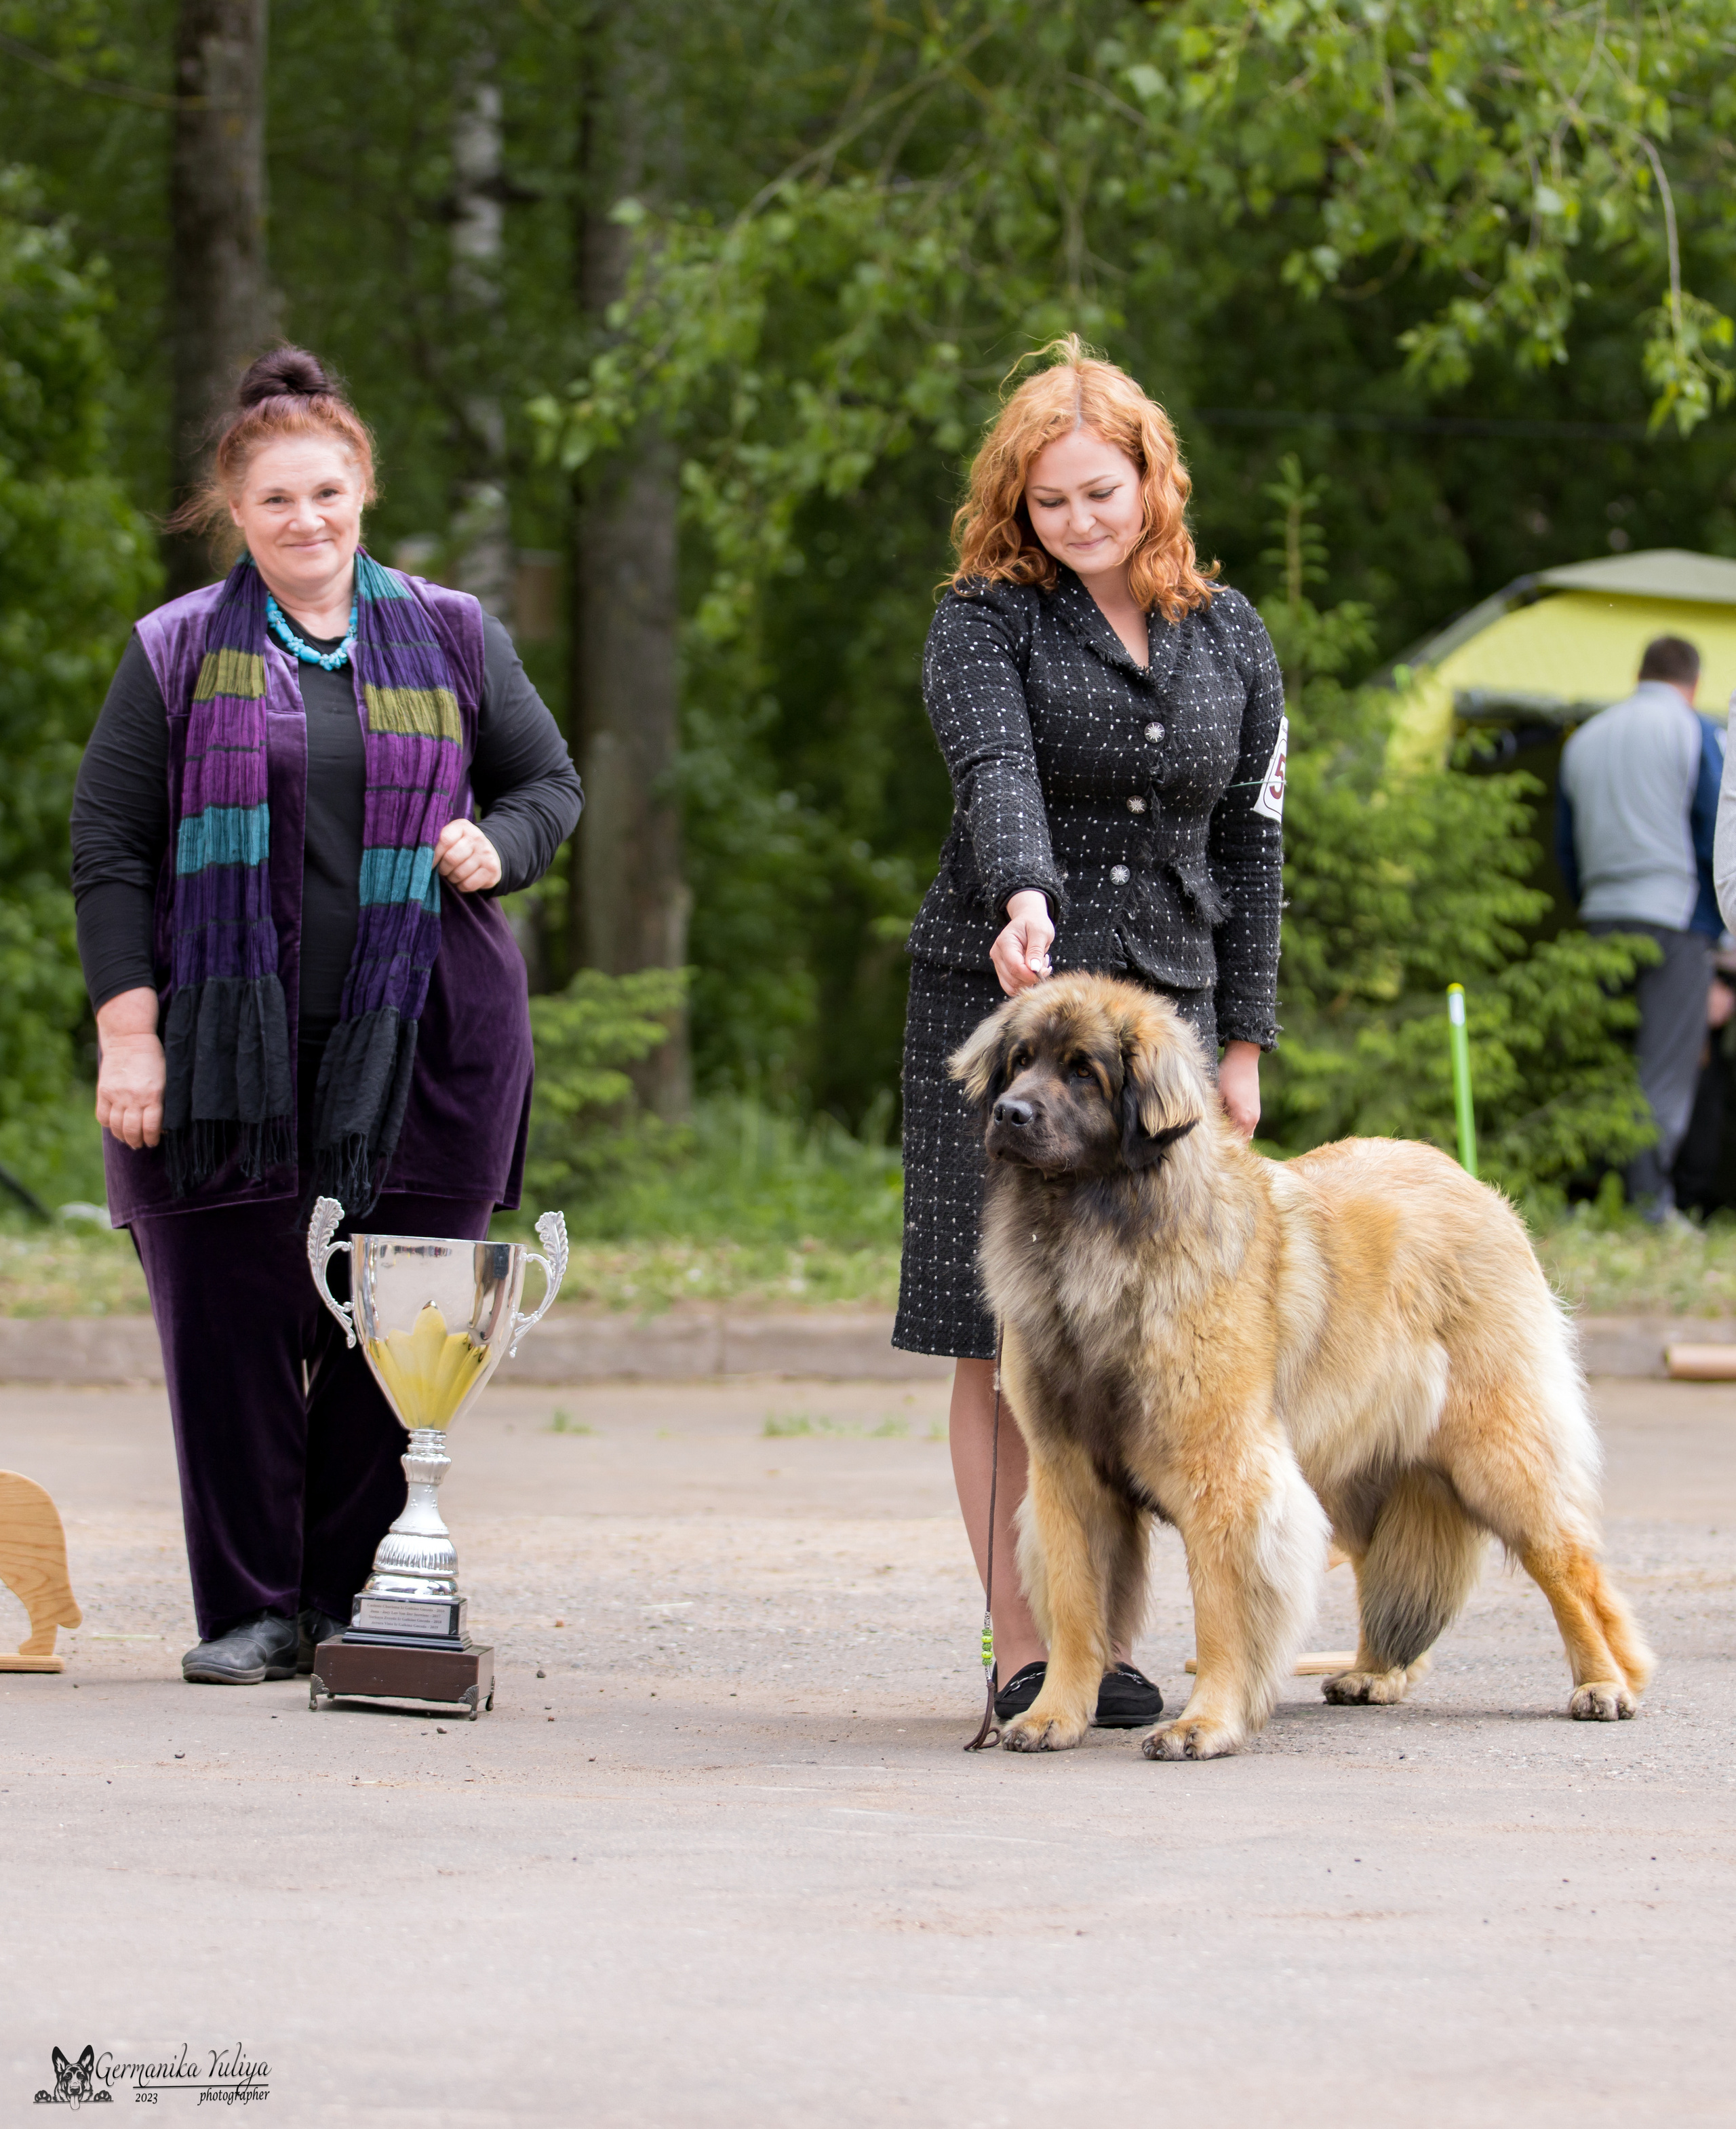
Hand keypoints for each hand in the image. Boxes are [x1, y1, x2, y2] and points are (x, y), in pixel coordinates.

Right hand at [95, 988, 164, 1149]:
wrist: (130, 1038)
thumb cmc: (154, 1059)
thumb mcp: (165, 1080)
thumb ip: (162, 1102)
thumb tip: (161, 1126)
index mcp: (153, 1095)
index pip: (151, 1127)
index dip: (152, 1138)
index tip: (154, 1141)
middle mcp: (133, 1097)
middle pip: (132, 1130)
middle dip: (137, 1141)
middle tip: (140, 1144)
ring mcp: (116, 1095)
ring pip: (116, 1126)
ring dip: (122, 1137)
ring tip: (128, 1139)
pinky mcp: (103, 1091)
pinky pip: (102, 1116)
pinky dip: (108, 1124)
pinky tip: (115, 1125)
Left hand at [434, 819, 501, 893]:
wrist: (491, 852)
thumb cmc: (462, 846)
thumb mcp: (452, 836)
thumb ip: (438, 842)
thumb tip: (423, 859)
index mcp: (463, 826)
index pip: (445, 840)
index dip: (434, 854)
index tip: (431, 862)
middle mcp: (477, 838)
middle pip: (451, 858)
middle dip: (443, 869)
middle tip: (443, 870)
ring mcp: (486, 855)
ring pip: (459, 873)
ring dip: (452, 878)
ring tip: (453, 874)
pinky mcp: (492, 871)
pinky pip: (468, 884)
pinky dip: (462, 886)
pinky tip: (463, 880)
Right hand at [990, 890, 1054, 996]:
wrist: (1028, 919)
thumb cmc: (1035, 922)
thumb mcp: (1041, 932)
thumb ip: (1036, 950)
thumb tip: (1034, 970)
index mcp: (1005, 942)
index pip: (1015, 967)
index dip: (1031, 975)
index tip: (1046, 970)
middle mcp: (997, 954)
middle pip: (1013, 979)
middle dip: (1032, 978)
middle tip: (1045, 965)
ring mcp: (998, 963)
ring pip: (1011, 986)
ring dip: (1029, 982)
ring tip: (1040, 966)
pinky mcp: (1002, 970)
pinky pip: (1012, 985)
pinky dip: (1025, 983)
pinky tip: (1034, 971)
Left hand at [1218, 1039, 1260, 1140]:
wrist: (1243, 1059)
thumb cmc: (1227, 1076)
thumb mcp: (1216, 1096)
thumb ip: (1214, 1116)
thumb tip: (1205, 1130)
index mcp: (1242, 1119)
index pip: (1234, 1144)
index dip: (1223, 1148)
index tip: (1211, 1149)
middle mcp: (1252, 1120)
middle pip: (1241, 1142)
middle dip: (1229, 1143)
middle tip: (1214, 1144)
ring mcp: (1255, 1115)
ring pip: (1245, 1134)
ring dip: (1234, 1134)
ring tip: (1220, 1131)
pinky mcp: (1255, 1109)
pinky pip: (1247, 1126)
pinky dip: (1239, 1127)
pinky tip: (1227, 1120)